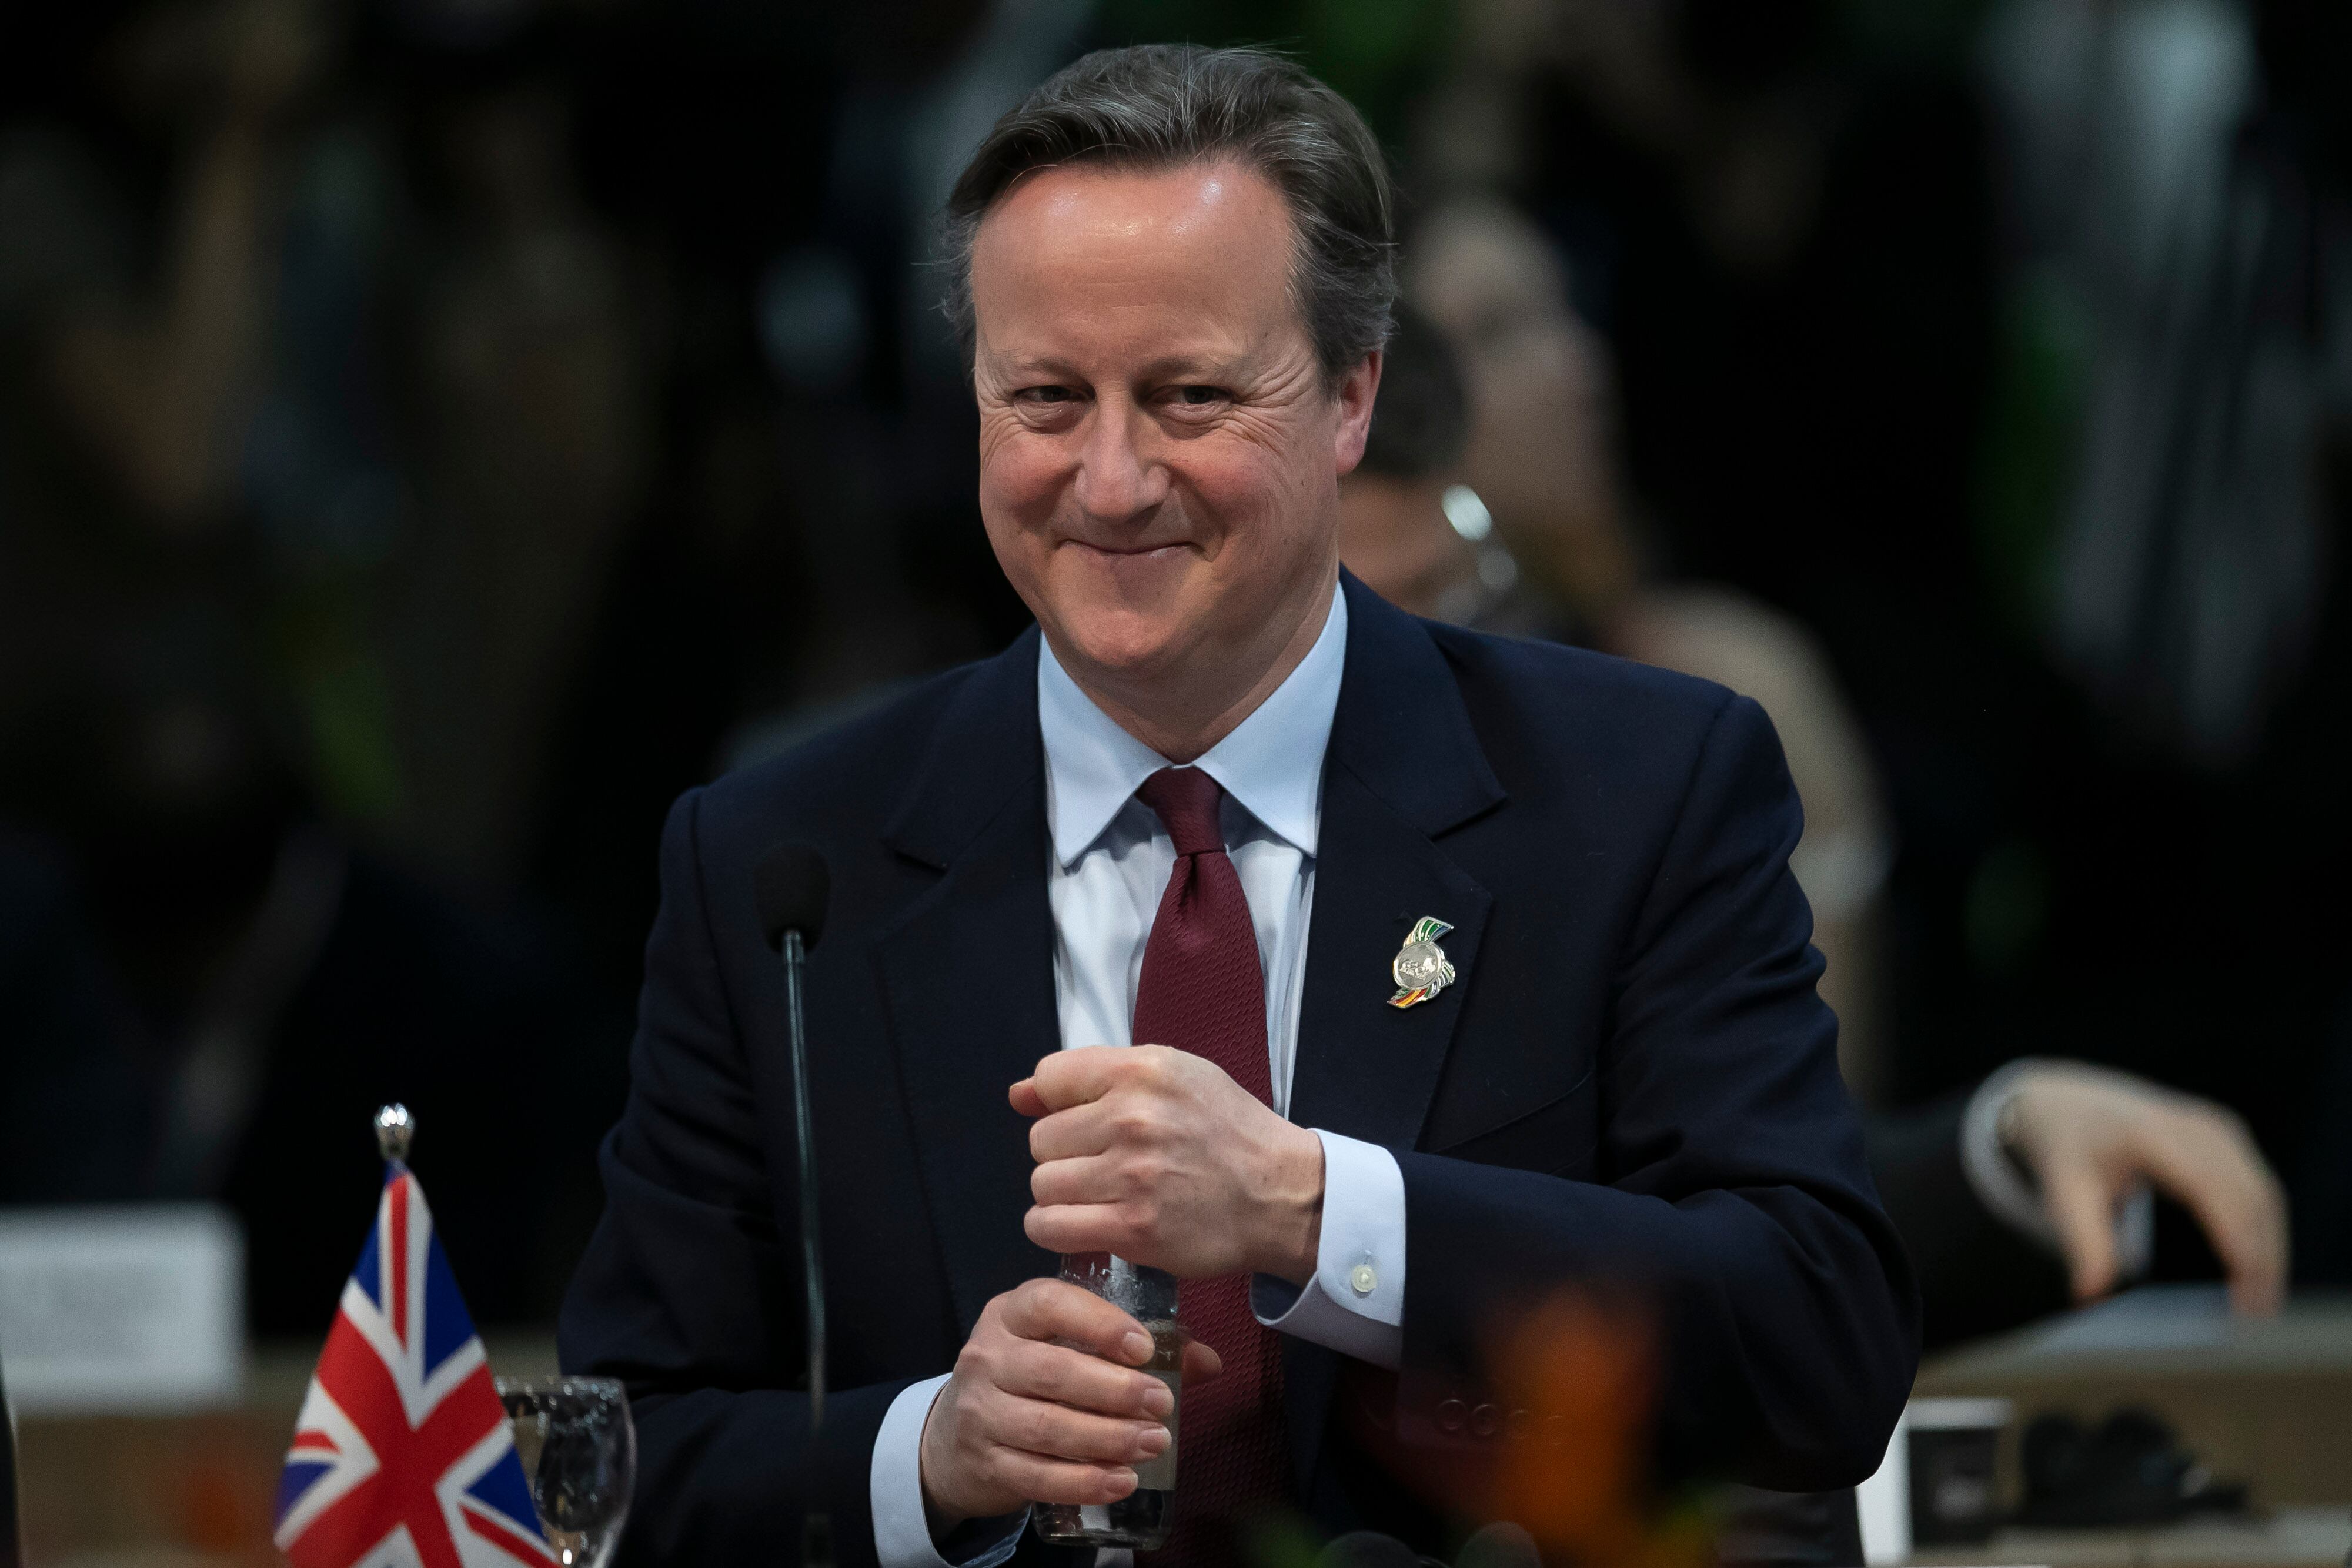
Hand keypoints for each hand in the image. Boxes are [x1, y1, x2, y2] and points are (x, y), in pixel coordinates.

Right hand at [918, 1278, 1221, 1529]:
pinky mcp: (986, 1463)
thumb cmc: (1032, 1378)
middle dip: (1113, 1390)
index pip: (1048, 1304)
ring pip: (1045, 1427)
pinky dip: (1083, 1482)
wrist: (957, 1436)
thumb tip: (1207, 1362)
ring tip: (1153, 1444)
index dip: (1098, 1323)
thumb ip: (1136, 1350)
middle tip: (1161, 1405)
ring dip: (1106, 1439)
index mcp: (1010, 1314)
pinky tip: (1121, 1481)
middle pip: (1051, 1371)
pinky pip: (1036, 1477)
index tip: (1143, 1348)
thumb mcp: (1067, 1346)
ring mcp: (981, 1413)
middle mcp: (987, 1357)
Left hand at [1012, 1045, 1325, 1282]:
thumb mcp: (1175, 1076)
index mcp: (1144, 1071)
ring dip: (1062, 1195)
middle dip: (1064, 1154)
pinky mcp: (1132, 1229)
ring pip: (1043, 1184)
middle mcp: (1133, 1118)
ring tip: (1097, 1195)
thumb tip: (1019, 1094)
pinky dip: (1056, 1228)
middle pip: (1041, 1139)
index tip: (1083, 1123)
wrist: (1279, 1194)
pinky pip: (1051, 1227)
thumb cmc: (1227, 1131)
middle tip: (1102, 1164)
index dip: (1057, 1104)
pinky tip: (1083, 1223)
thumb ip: (1096, 1076)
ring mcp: (1132, 1176)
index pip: (1050, 1078)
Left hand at [2002, 1063, 2287, 1314]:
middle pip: (2247, 1195)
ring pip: (2263, 1194)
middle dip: (2259, 1255)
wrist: (2068, 1102)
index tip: (2245, 1281)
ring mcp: (2215, 1128)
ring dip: (2270, 1247)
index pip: (2207, 1186)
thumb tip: (2088, 1297)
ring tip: (2261, 1302)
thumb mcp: (2065, 1192)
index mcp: (2151, 1135)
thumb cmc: (2067, 1148)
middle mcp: (2193, 1126)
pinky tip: (2260, 1269)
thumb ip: (2085, 1243)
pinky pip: (2258, 1187)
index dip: (2234, 1234)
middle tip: (2254, 1314)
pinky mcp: (2226, 1137)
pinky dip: (2265, 1229)